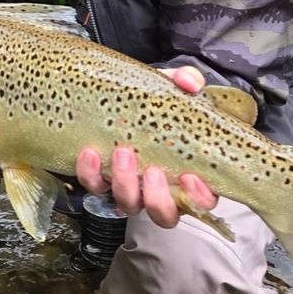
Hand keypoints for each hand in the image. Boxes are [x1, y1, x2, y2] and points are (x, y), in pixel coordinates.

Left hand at [75, 65, 217, 228]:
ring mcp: (131, 187)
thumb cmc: (155, 101)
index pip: (202, 200)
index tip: (190, 178)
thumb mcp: (173, 86)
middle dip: (157, 197)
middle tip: (152, 171)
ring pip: (129, 205)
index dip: (199, 196)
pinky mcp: (102, 180)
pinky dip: (92, 174)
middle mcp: (160, 189)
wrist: (118, 97)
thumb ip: (186, 79)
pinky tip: (90, 153)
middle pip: (164, 214)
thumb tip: (188, 82)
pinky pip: (95, 187)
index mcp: (187, 174)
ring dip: (125, 185)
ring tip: (122, 154)